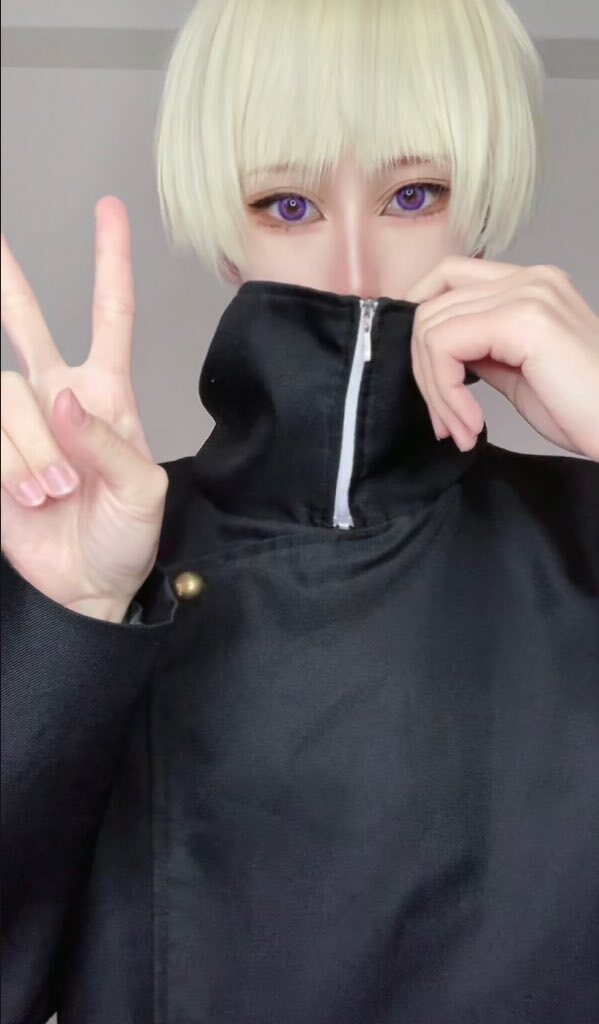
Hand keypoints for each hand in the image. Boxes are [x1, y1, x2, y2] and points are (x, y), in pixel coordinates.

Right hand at [1, 197, 168, 617]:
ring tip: (52, 494)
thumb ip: (105, 442)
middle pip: (26, 323)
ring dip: (30, 451)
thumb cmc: (126, 537)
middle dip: (9, 281)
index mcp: (106, 394)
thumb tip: (60, 398)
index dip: (109, 262)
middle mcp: (58, 397)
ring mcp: (20, 425)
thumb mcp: (140, 492)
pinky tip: (25, 495)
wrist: (89, 586)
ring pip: (6, 396)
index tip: (107, 209)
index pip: (110, 315)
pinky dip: (7, 467)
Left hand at [405, 256, 598, 460]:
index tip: (426, 380)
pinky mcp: (524, 319)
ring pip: (431, 328)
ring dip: (436, 391)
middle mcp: (531, 278)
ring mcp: (529, 293)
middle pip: (432, 305)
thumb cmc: (585, 411)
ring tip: (461, 430)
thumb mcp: (519, 375)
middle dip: (425, 373)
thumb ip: (481, 352)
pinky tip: (471, 425)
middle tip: (446, 424)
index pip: (447, 277)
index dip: (420, 326)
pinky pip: (444, 346)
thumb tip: (438, 353)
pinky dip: (446, 393)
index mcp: (532, 285)